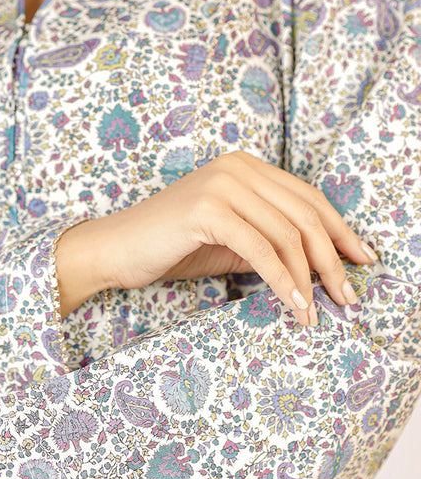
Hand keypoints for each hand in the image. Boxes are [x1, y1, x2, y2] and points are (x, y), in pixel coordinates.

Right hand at [57, 151, 375, 324]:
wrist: (116, 250)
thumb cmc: (172, 247)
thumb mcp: (232, 241)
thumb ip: (272, 242)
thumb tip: (323, 267)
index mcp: (246, 166)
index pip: (309, 198)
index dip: (341, 231)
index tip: (362, 261)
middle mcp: (238, 167)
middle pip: (305, 215)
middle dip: (333, 260)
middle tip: (347, 296)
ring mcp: (222, 185)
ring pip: (288, 233)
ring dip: (310, 278)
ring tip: (318, 311)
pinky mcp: (208, 209)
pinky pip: (261, 250)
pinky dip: (283, 281)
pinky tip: (293, 305)